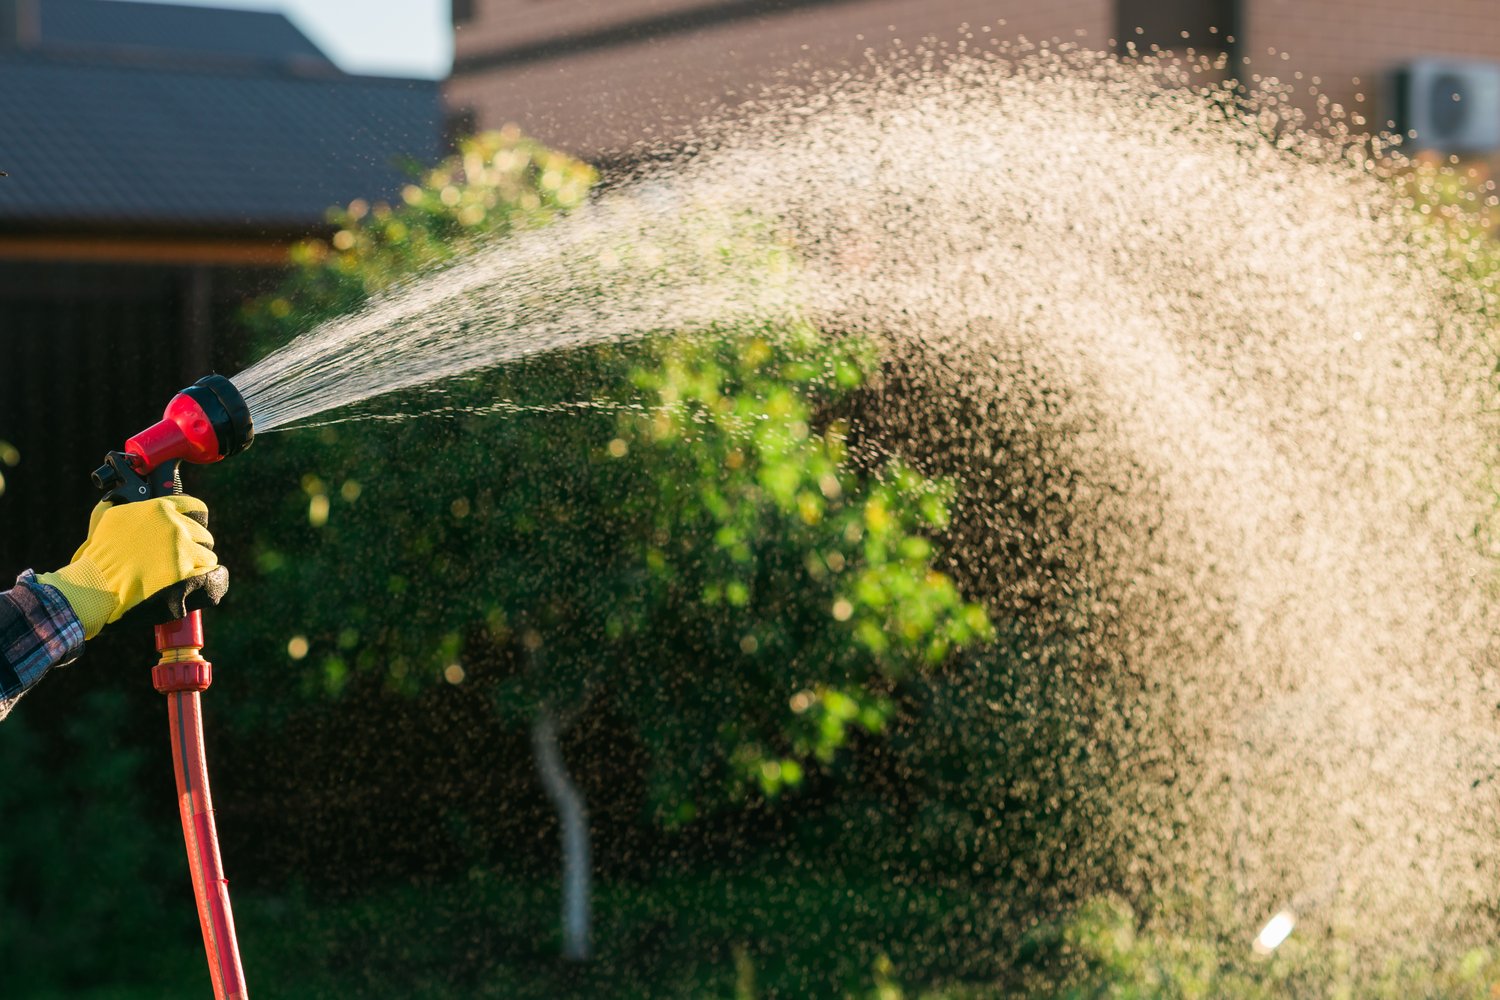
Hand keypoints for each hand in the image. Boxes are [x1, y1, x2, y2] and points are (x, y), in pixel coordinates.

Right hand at [37, 496, 218, 638]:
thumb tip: (129, 495)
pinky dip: (207, 580)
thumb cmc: (97, 554)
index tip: (190, 529)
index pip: (196, 507)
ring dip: (197, 565)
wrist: (94, 585)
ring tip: (180, 572)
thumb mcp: (107, 517)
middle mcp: (174, 527)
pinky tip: (196, 582)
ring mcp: (181, 551)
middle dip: (193, 546)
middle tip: (178, 557)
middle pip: (203, 534)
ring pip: (208, 555)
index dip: (194, 520)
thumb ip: (128, 505)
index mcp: (159, 509)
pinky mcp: (185, 575)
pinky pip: (211, 575)